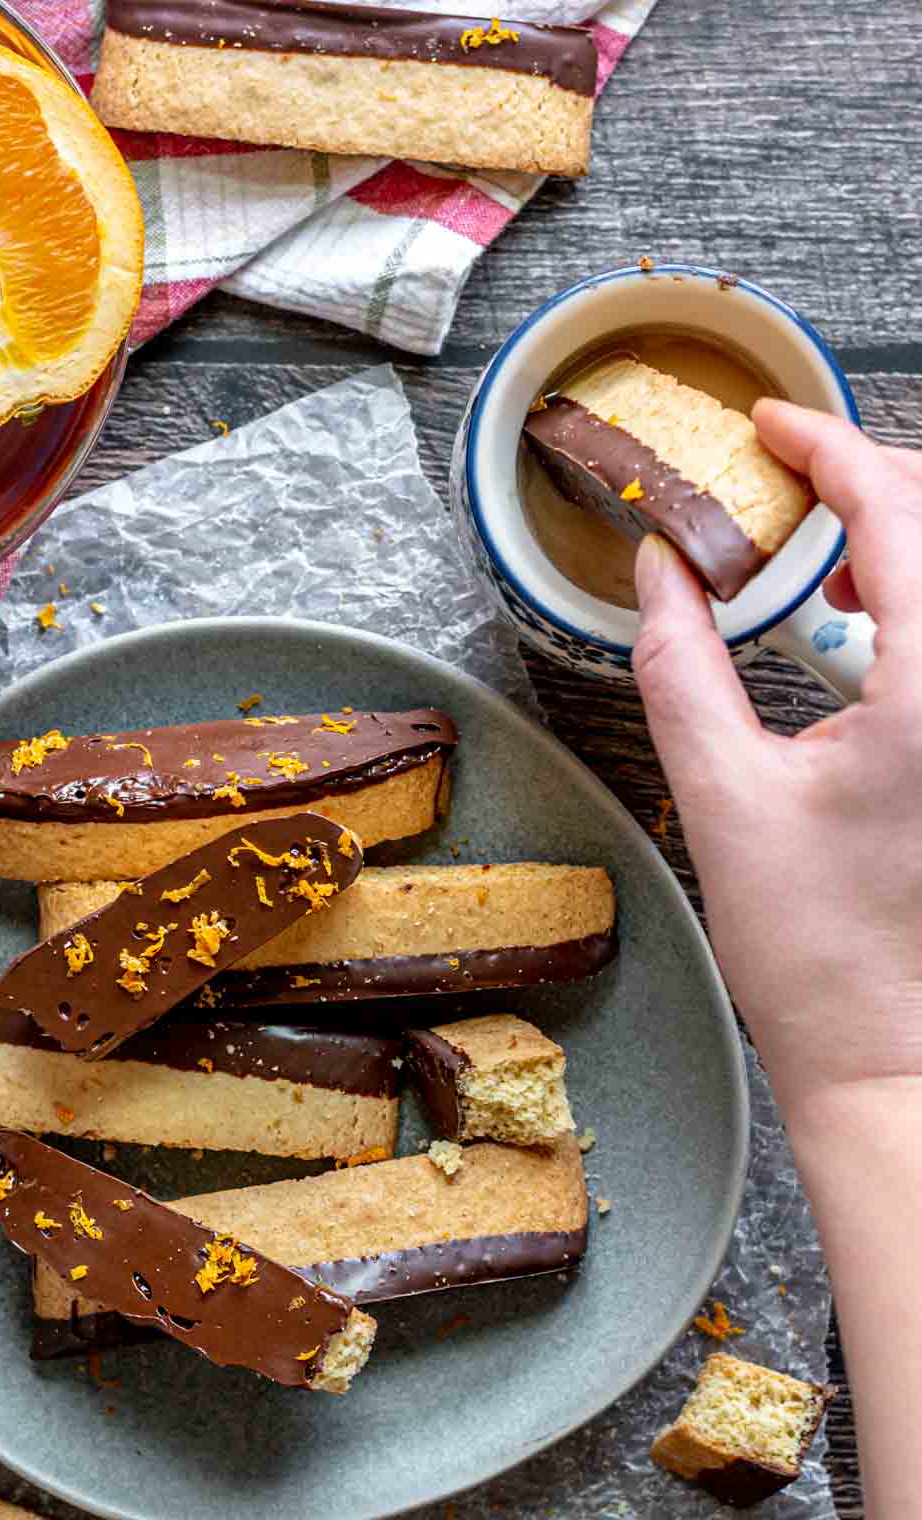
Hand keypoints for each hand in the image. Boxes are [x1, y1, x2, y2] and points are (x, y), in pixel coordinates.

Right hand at [631, 400, 921, 1112]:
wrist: (890, 1055)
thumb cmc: (819, 955)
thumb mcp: (722, 795)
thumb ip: (680, 666)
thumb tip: (662, 572)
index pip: (897, 511)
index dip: (827, 447)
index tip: (770, 425)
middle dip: (871, 483)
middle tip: (788, 490)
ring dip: (902, 543)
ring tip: (825, 567)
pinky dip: (914, 601)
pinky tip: (865, 629)